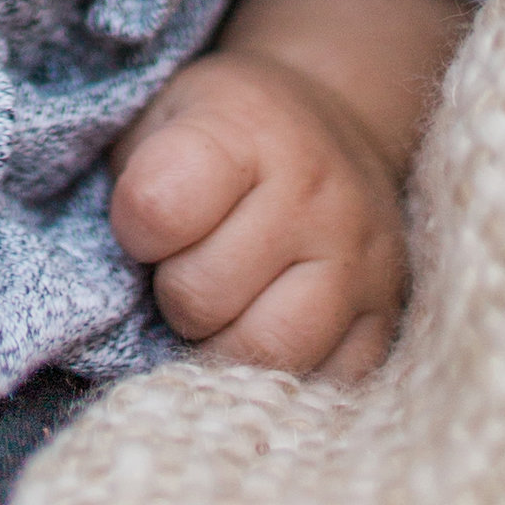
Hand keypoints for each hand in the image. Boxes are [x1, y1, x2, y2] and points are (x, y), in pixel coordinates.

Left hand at [106, 0, 466, 380]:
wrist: (329, 123)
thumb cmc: (220, 133)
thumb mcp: (163, 118)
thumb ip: (131, 184)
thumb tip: (117, 295)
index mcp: (249, 128)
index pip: (157, 208)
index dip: (133, 227)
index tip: (148, 220)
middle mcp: (318, 192)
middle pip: (202, 297)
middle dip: (174, 293)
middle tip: (188, 264)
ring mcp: (363, 260)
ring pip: (267, 353)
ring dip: (222, 345)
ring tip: (226, 306)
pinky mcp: (387, 318)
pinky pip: (324, 385)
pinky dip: (280, 376)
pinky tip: (266, 329)